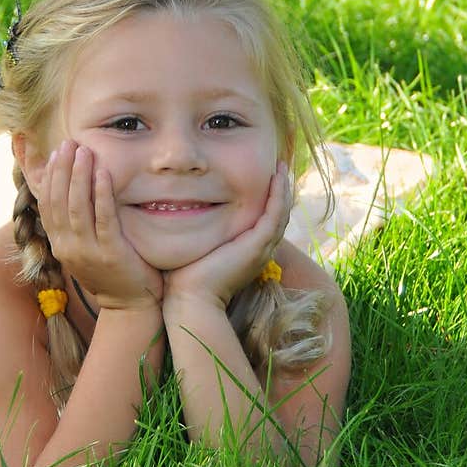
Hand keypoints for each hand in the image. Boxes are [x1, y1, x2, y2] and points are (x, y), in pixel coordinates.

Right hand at [36, 140, 162, 311]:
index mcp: (59, 244)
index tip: (56, 153)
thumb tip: (72, 191)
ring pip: (77, 207)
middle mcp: (67, 247)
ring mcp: (87, 252)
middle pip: (59, 201)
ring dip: (79, 176)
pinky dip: (101, 194)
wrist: (130, 305)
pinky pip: (103, 219)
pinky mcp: (111, 253)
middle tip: (69, 144)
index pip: (47, 204)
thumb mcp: (86, 247)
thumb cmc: (111, 271)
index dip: (50, 177)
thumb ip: (76, 223)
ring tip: (84, 151)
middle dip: (63, 169)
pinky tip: (103, 173)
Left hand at [162, 161, 292, 310]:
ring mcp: (261, 248)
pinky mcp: (257, 245)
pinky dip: (278, 195)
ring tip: (280, 167)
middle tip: (279, 168)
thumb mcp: (197, 247)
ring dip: (282, 189)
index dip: (268, 201)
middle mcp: (259, 251)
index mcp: (247, 253)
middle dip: (279, 192)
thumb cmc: (185, 277)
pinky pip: (275, 215)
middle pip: (278, 216)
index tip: (264, 180)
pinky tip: (277, 178)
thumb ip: (200, 232)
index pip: (265, 223)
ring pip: (281, 213)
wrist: (191, 299)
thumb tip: (183, 212)